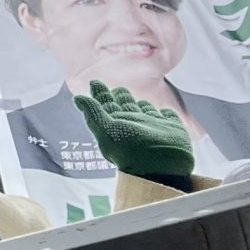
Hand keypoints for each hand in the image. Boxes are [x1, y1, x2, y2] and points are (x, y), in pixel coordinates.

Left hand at [75, 82, 195, 190]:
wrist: (164, 167)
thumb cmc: (132, 151)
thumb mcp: (108, 131)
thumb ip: (94, 114)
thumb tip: (78, 98)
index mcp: (116, 124)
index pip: (106, 105)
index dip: (100, 94)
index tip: (94, 82)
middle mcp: (133, 124)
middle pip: (125, 106)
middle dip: (120, 97)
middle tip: (116, 88)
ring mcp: (152, 126)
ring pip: (144, 110)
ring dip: (139, 103)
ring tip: (134, 97)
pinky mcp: (172, 128)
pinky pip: (166, 116)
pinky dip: (163, 112)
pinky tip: (161, 109)